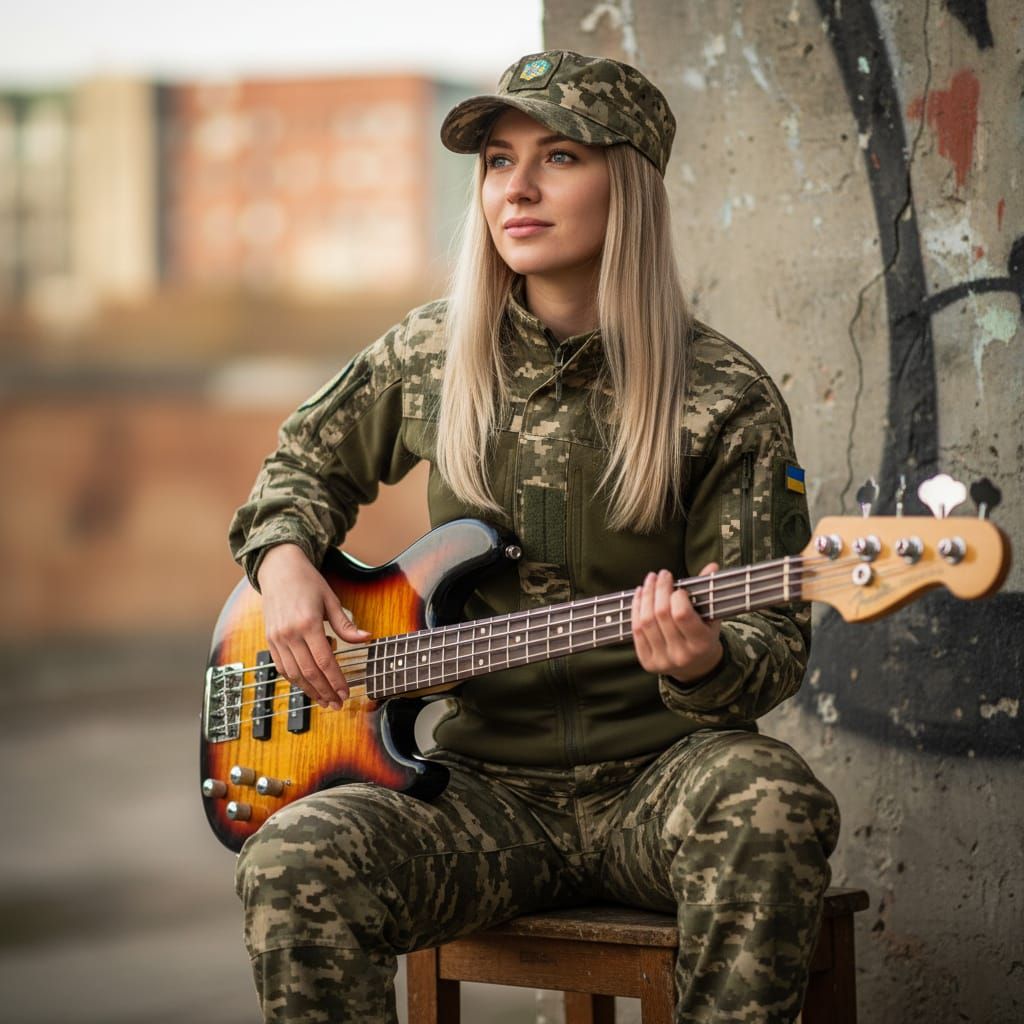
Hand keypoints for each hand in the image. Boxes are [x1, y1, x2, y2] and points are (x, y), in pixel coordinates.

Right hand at [256, 543, 370, 708]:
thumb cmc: (307, 582)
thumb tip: (366, 638)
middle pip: (309, 672)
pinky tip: (307, 685)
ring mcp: (277, 638)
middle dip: (325, 691)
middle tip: (337, 704)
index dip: (336, 680)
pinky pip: (282, 667)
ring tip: (324, 700)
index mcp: (308, 623)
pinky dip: (295, 679)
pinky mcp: (270, 640)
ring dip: (309, 690)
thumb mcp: (331, 600)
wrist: (278, 569)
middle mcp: (290, 634)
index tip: (346, 693)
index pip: (325, 661)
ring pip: (294, 674)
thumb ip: (346, 624)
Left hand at [631, 565, 722, 683]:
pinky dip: (636, 609)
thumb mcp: (712, 616)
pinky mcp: (647, 662)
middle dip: (659, 589)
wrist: (697, 667)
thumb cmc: (705, 635)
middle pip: (661, 614)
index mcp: (701, 644)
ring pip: (645, 621)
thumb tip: (712, 566)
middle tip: (662, 574)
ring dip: (645, 596)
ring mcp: (662, 660)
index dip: (677, 596)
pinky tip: (640, 595)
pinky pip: (636, 630)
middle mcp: (681, 655)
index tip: (679, 586)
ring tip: (649, 581)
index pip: (681, 614)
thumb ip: (709, 591)